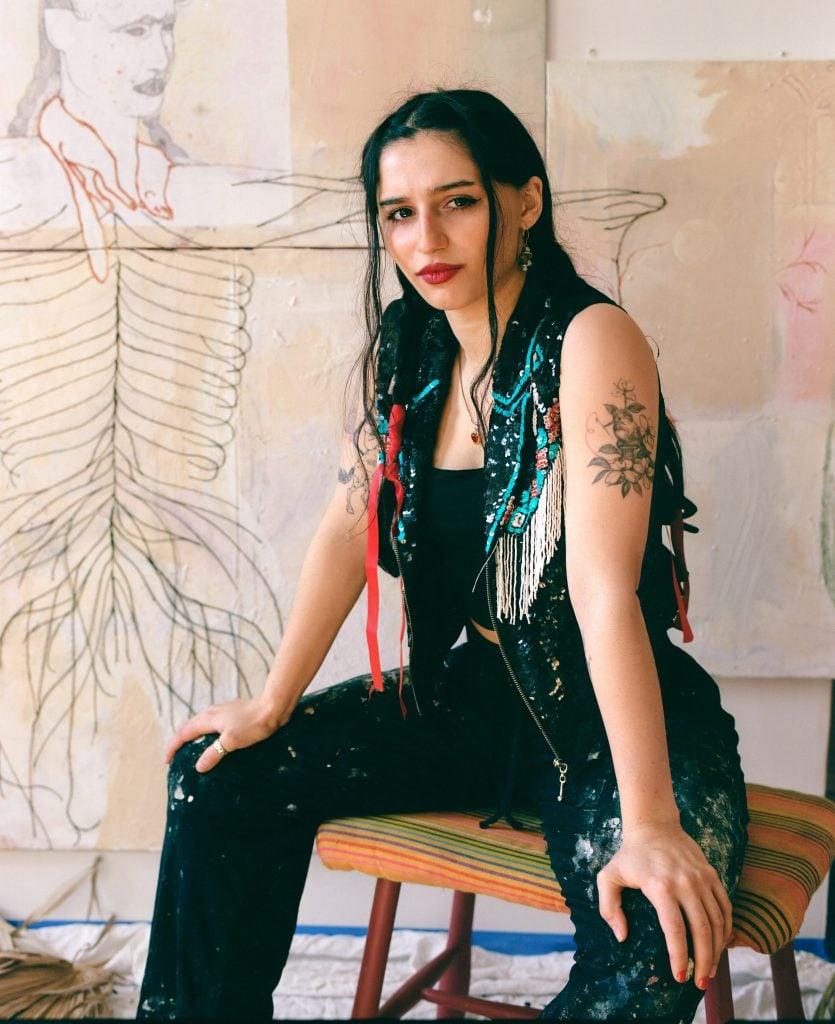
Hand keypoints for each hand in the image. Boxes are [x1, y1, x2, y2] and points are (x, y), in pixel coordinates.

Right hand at [165, 693, 292, 772]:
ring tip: (192, 751)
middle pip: (190, 727)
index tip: (167, 760)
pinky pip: (213, 725)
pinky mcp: (233, 714)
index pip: (183, 733)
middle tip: (176, 758)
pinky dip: (206, 735)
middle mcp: (212, 712)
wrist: (273, 707)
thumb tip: (198, 767)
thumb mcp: (231, 741)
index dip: (173, 746)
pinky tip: (215, 743)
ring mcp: (223, 712)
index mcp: (207, 718)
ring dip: (193, 738)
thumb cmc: (252, 724)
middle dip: (180, 742)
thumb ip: (213, 753)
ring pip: (202, 725)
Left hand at [596, 822, 732, 989]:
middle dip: (703, 961)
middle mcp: (685, 883)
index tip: (679, 976)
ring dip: (717, 950)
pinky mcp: (712, 874)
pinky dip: (726, 929)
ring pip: (718, 921)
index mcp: (660, 886)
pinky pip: (725, 906)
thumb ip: (609, 908)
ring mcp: (702, 878)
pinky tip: (721, 945)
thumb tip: (622, 937)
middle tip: (699, 982)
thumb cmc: (629, 855)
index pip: (675, 929)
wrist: (654, 825)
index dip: (679, 956)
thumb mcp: (608, 877)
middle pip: (702, 930)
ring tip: (711, 970)